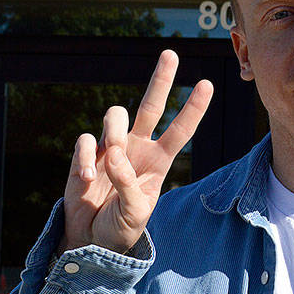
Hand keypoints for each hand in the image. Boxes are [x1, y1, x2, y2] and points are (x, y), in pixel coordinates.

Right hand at [63, 50, 213, 252]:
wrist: (91, 239)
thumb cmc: (120, 226)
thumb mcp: (134, 213)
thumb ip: (128, 185)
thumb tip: (116, 156)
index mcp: (158, 161)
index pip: (180, 131)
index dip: (193, 109)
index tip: (206, 84)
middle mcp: (137, 147)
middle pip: (151, 105)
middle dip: (161, 80)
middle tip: (171, 54)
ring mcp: (112, 147)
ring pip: (116, 114)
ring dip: (114, 131)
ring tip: (112, 158)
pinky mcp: (87, 153)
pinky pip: (87, 139)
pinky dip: (87, 157)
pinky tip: (87, 178)